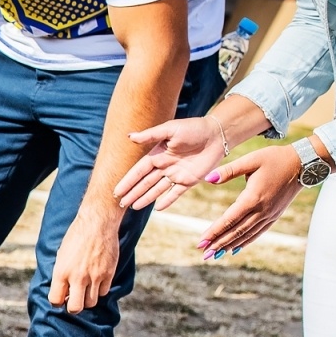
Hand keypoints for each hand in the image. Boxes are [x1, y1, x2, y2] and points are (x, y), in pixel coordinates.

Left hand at [49, 208, 119, 313]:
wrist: (97, 223)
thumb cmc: (76, 237)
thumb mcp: (61, 255)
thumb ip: (61, 274)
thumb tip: (62, 291)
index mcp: (61, 272)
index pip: (55, 301)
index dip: (57, 302)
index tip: (60, 298)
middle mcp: (78, 277)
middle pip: (75, 308)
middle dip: (73, 307)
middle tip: (73, 299)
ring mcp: (95, 277)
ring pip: (91, 303)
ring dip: (87, 299)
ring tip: (85, 289)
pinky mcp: (108, 273)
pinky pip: (104, 292)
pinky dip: (99, 290)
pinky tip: (96, 281)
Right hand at [114, 116, 228, 210]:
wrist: (218, 134)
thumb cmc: (193, 128)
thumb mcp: (170, 129)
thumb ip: (150, 135)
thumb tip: (129, 137)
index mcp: (158, 154)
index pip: (139, 171)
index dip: (128, 181)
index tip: (117, 191)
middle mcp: (165, 166)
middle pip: (145, 183)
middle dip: (133, 193)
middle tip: (121, 203)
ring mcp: (177, 174)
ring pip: (157, 189)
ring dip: (145, 198)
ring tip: (134, 207)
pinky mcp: (189, 180)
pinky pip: (176, 193)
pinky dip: (167, 201)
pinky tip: (157, 208)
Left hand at [195, 143, 304, 255]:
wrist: (304, 163)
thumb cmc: (275, 158)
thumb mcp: (251, 160)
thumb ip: (229, 170)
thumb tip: (208, 179)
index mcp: (253, 197)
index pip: (229, 219)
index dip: (214, 232)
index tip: (201, 242)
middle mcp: (262, 210)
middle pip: (236, 231)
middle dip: (219, 243)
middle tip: (204, 254)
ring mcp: (270, 215)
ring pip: (247, 235)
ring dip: (230, 246)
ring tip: (215, 255)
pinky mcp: (275, 215)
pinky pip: (258, 233)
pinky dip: (245, 242)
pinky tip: (235, 249)